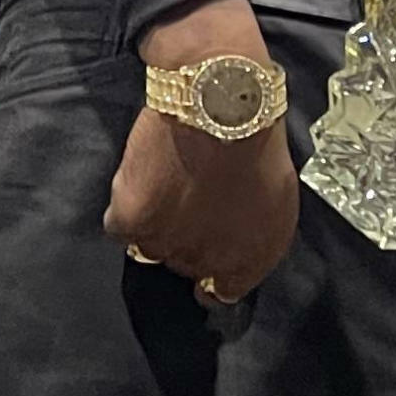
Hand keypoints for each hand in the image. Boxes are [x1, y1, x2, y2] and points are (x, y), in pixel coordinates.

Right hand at [106, 0, 298, 302]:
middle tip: (184, 200)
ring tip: (163, 183)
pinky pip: (118, 228)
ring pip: (148, 249)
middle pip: (181, 267)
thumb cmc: (256, 145)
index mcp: (249, 261)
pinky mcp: (133, 221)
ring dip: (152, 224)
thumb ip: (254, 240)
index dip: (209, 278)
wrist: (220, 102)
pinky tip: (141, 179)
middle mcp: (208, 262)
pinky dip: (125, 207)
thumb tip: (230, 261)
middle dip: (183, 240)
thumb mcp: (277, 204)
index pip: (220, 294)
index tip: (201, 264)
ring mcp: (167, 244)